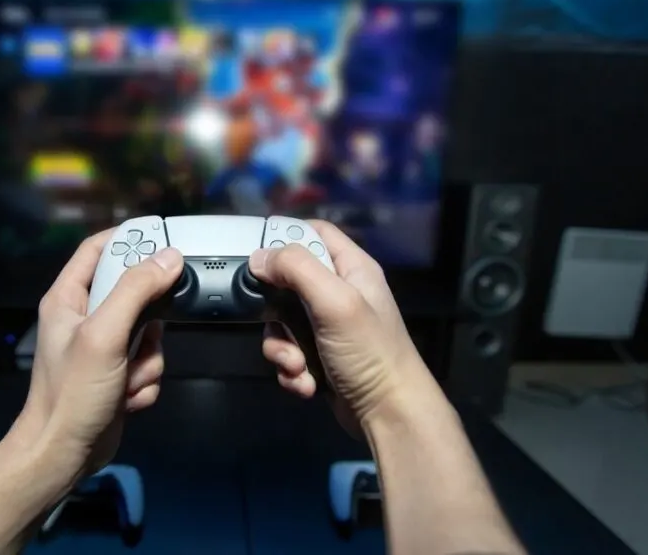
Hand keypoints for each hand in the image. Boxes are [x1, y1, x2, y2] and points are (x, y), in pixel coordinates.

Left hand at [10, 230, 183, 476]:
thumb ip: (135, 292)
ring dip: (147, 360)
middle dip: (149, 320)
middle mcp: (85, 319)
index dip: (129, 239)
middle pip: (134, 294)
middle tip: (148, 332)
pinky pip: (148, 365)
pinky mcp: (117, 375)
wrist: (63, 454)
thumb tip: (169, 258)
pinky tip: (126, 399)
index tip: (164, 239)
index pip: (98, 250)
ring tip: (126, 379)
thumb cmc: (72, 392)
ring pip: (149, 334)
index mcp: (68, 299)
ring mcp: (103, 349)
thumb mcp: (105, 334)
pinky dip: (144, 382)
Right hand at [249, 220, 428, 432]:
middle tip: (275, 321)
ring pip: (282, 324)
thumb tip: (259, 258)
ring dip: (281, 347)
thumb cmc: (369, 351)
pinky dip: (291, 370)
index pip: (314, 233)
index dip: (284, 237)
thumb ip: (297, 270)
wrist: (389, 415)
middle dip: (275, 309)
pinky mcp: (319, 358)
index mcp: (352, 269)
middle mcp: (340, 294)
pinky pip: (289, 353)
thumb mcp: (335, 301)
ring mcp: (328, 328)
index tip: (257, 255)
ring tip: (297, 365)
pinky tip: (306, 383)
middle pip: (288, 281)